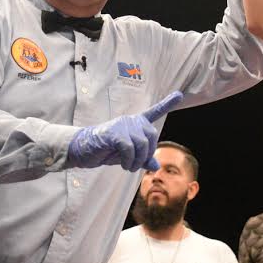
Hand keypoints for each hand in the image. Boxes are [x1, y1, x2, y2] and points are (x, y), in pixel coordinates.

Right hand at [67, 91, 182, 170]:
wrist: (83, 151)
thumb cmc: (106, 151)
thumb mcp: (128, 156)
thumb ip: (143, 158)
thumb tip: (157, 166)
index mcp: (135, 123)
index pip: (154, 112)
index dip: (167, 104)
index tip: (179, 94)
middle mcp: (131, 120)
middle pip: (152, 136)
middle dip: (148, 154)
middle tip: (137, 165)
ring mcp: (122, 125)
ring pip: (142, 144)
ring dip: (138, 161)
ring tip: (130, 167)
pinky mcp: (114, 133)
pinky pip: (129, 148)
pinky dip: (129, 160)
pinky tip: (124, 165)